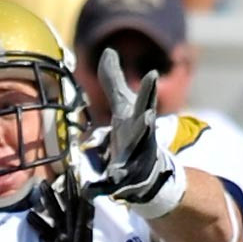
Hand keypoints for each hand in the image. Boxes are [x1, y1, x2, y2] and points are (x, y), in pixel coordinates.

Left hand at [83, 48, 184, 218]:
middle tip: (147, 115)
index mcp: (139, 120)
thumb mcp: (123, 107)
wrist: (147, 173)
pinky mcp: (123, 183)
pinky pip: (109, 187)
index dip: (149, 89)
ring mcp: (135, 163)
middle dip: (145, 124)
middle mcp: (141, 141)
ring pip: (128, 163)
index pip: (146, 101)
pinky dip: (100, 189)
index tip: (152, 74)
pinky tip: (89, 191)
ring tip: (116, 169)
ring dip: (122, 165)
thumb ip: (114, 81)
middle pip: (143, 131)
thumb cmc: (133, 133)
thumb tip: (108, 50)